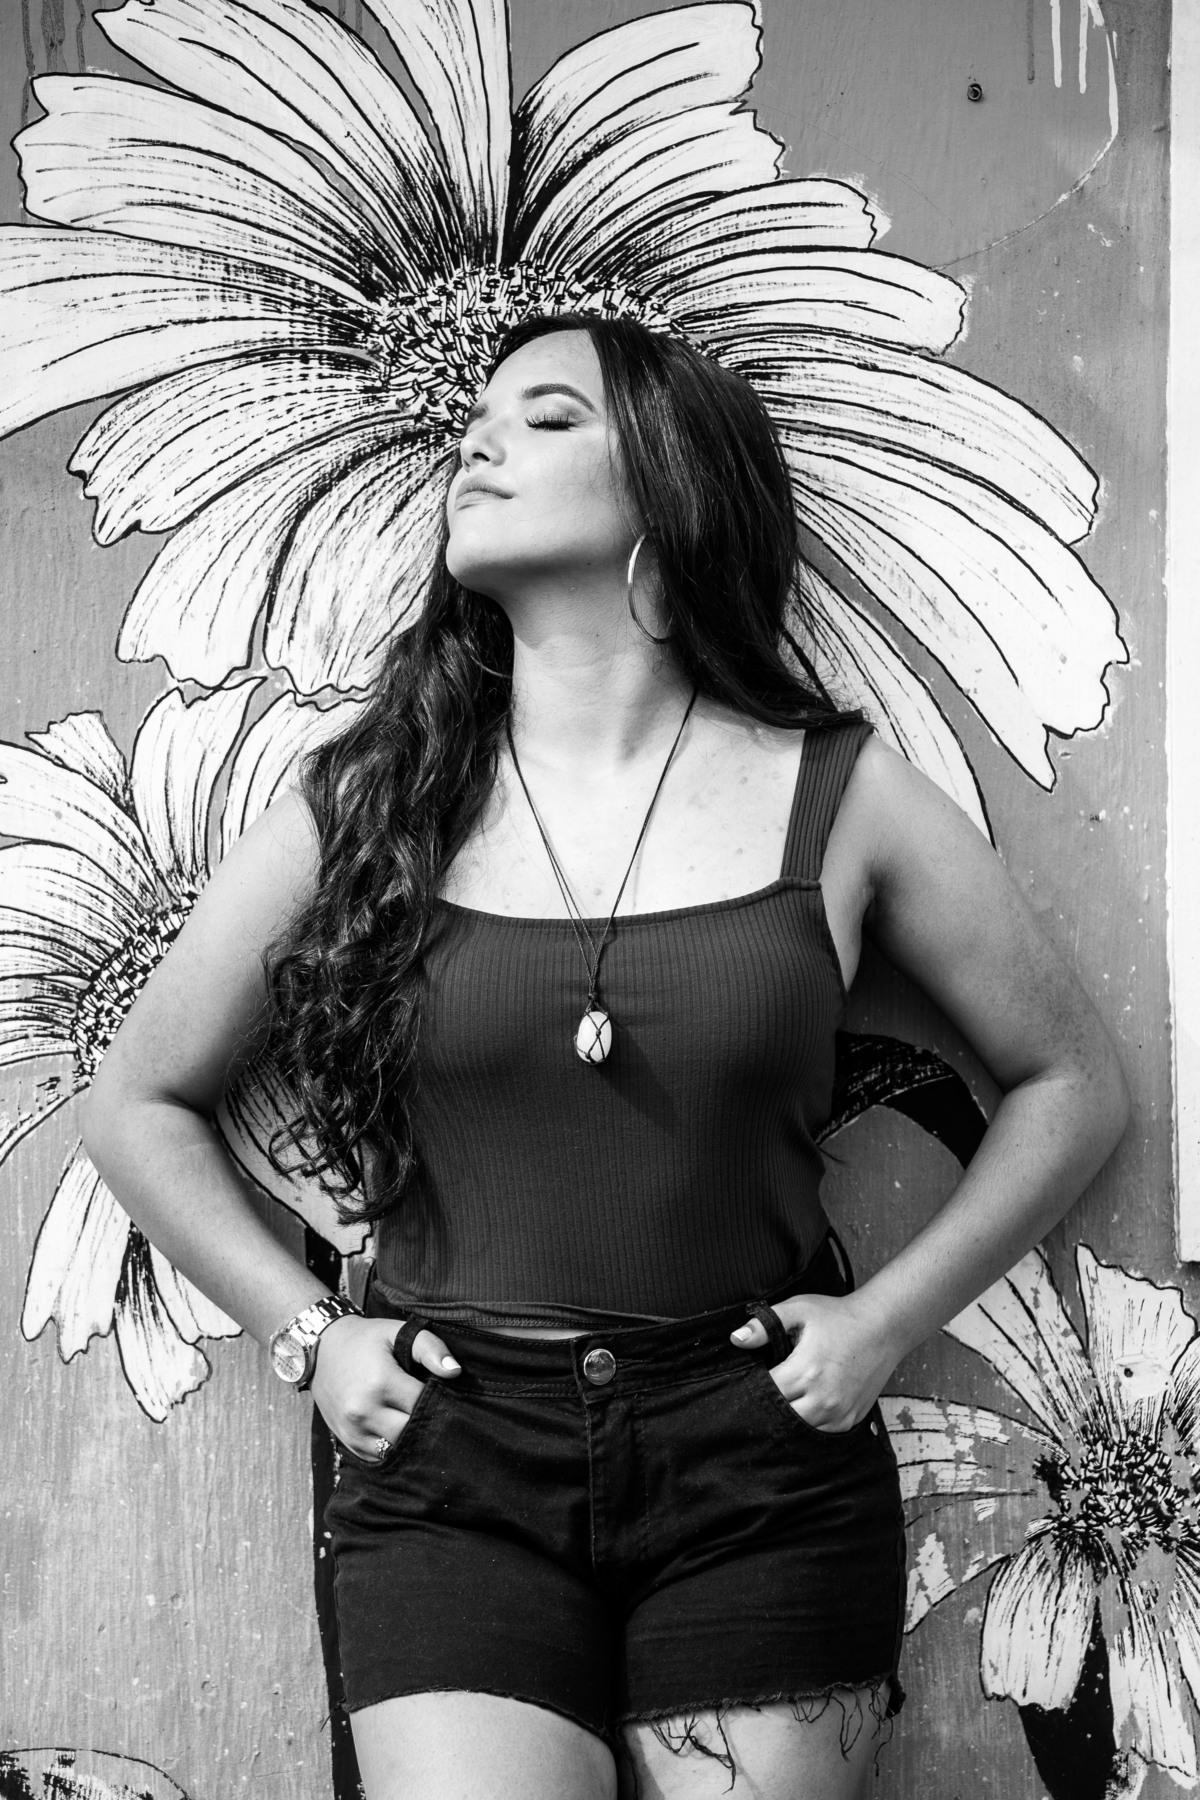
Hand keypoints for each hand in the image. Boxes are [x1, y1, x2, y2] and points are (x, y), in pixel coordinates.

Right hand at [308, 1314, 460, 1460]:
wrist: (321, 1350)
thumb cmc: (365, 1340)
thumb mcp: (397, 1332)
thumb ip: (430, 1348)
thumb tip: (455, 1372)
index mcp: (381, 1383)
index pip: (425, 1404)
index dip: (442, 1401)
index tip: (449, 1395)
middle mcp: (364, 1411)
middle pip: (413, 1434)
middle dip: (429, 1425)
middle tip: (439, 1414)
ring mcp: (353, 1430)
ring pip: (397, 1450)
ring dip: (412, 1441)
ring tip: (422, 1424)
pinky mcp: (348, 1442)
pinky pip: (380, 1457)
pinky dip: (394, 1449)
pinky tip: (403, 1433)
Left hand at [730, 1291, 899, 1432]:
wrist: (883, 1327)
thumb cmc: (838, 1317)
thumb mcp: (799, 1310)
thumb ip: (765, 1325)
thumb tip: (736, 1339)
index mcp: (805, 1371)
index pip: (767, 1394)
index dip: (755, 1389)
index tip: (752, 1380)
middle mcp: (823, 1398)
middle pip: (781, 1418)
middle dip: (770, 1406)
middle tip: (767, 1392)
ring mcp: (839, 1413)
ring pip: (800, 1430)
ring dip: (790, 1418)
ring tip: (786, 1399)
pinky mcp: (850, 1420)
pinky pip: (821, 1433)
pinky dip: (810, 1423)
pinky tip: (805, 1406)